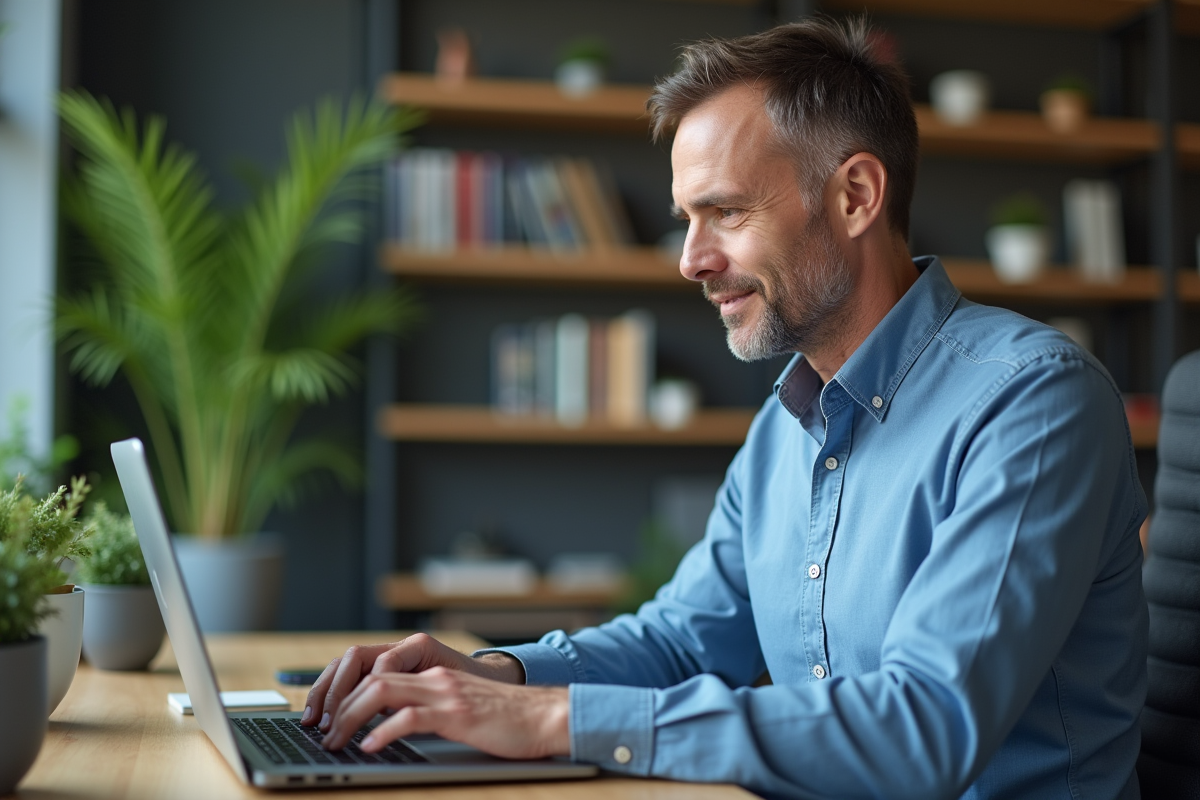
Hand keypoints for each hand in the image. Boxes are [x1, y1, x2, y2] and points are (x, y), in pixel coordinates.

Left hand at [301, 633, 524, 730]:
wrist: (546, 715)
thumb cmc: (508, 720)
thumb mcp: (462, 709)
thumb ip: (433, 710)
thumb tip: (394, 727)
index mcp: (434, 676)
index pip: (377, 673)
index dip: (346, 693)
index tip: (328, 718)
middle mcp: (435, 679)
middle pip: (371, 679)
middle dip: (339, 706)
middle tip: (324, 732)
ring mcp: (445, 694)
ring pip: (382, 692)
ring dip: (351, 718)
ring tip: (336, 740)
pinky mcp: (457, 714)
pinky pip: (410, 717)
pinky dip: (383, 732)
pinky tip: (370, 747)